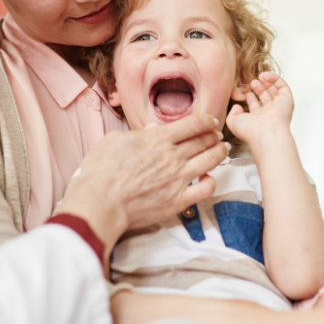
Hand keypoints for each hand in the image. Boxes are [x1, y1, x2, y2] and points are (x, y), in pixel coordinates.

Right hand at [56, 114, 229, 257]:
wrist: (101, 203)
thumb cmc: (101, 171)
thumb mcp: (114, 140)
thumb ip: (137, 132)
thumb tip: (153, 128)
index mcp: (157, 139)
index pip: (192, 124)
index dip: (206, 121)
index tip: (210, 121)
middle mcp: (172, 156)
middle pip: (203, 141)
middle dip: (213, 135)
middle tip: (217, 135)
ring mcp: (178, 179)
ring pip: (210, 161)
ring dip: (219, 153)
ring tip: (222, 150)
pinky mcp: (178, 200)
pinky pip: (205, 189)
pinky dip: (211, 182)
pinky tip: (208, 179)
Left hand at [226, 72, 294, 146]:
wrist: (266, 133)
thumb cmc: (250, 130)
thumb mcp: (233, 122)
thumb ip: (232, 113)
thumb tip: (237, 106)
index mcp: (258, 120)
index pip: (256, 107)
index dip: (251, 99)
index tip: (246, 93)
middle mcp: (269, 114)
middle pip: (266, 98)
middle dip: (259, 89)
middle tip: (252, 82)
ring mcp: (279, 107)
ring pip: (275, 92)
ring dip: (268, 82)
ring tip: (260, 75)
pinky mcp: (287, 100)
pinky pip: (283, 87)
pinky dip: (275, 79)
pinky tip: (265, 75)